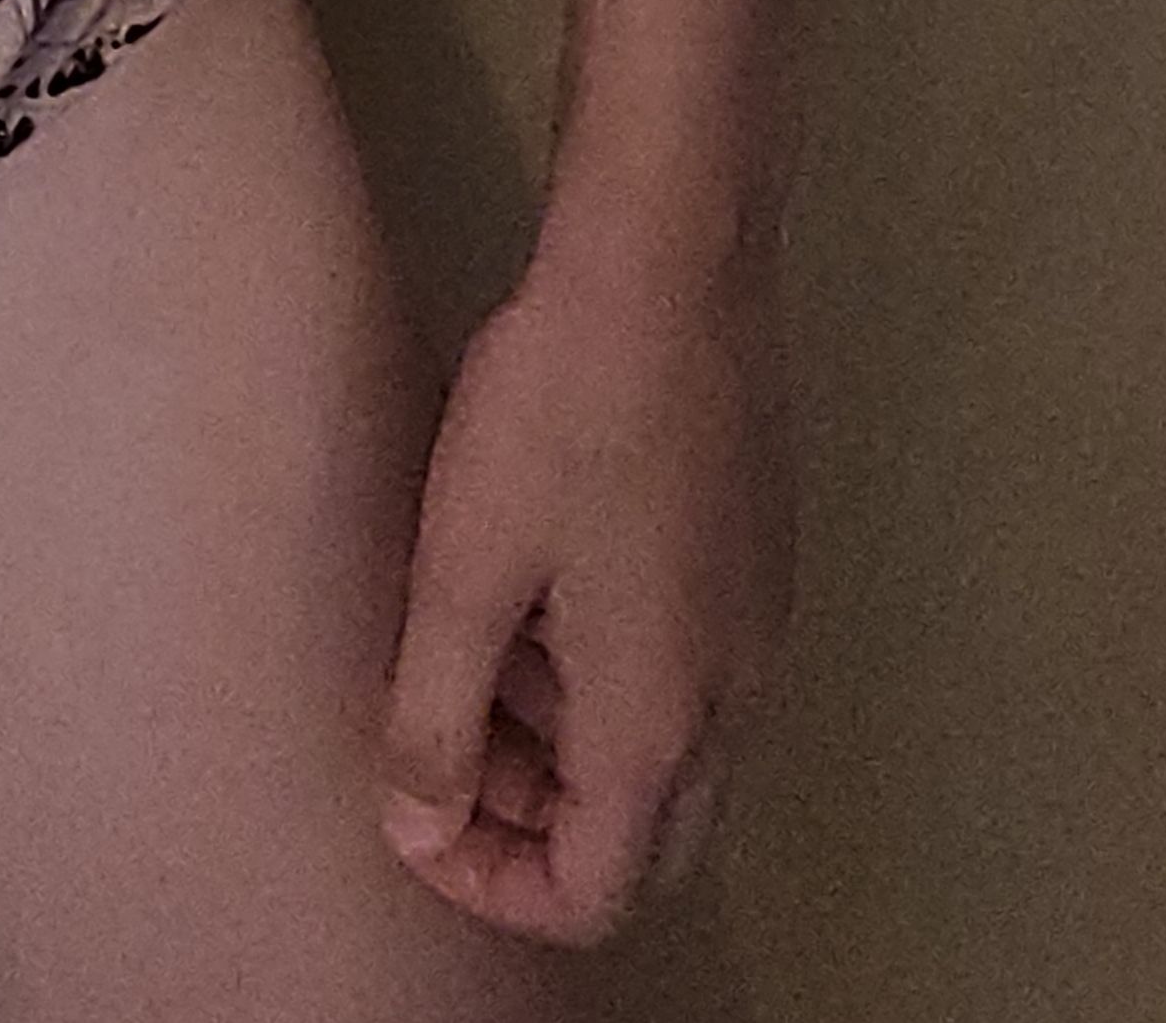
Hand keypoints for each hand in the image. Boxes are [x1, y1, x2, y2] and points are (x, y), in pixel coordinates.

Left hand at [376, 226, 793, 944]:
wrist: (668, 269)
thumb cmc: (558, 410)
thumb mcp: (464, 566)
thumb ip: (435, 711)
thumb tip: (417, 827)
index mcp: (658, 723)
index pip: (593, 895)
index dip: (491, 885)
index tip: (410, 811)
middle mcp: (731, 700)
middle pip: (638, 840)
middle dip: (531, 825)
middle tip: (435, 744)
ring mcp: (755, 630)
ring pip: (663, 754)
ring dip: (562, 741)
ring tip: (462, 641)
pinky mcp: (752, 563)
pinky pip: (682, 673)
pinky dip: (602, 674)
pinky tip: (532, 579)